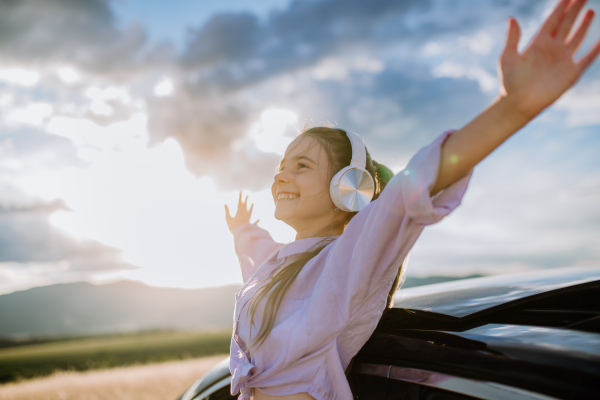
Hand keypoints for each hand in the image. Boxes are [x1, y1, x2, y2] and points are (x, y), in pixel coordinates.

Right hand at [224, 192, 257, 231]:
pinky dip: (256, 221)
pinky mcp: (250, 225)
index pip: (240, 202)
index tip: (241, 191)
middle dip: (246, 200)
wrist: (241, 235)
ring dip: (251, 207)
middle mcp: (245, 214)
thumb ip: (227, 211)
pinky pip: (254, 222)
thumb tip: (225, 204)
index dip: (240, 196)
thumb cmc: (233, 227)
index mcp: (239, 212)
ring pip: (250, 212)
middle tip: (247, 194)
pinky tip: (259, 219)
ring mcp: (248, 219)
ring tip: (253, 203)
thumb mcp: (228, 218)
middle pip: (246, 206)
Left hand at [500, 0, 599, 118]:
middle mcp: (552, 49)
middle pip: (566, 24)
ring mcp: (562, 60)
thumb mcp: (507, 57)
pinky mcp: (571, 73)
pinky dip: (596, 50)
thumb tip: (512, 18)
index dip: (561, 7)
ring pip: (577, 38)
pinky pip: (587, 59)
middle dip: (575, 10)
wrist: (518, 104)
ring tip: (591, 11)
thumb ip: (512, 38)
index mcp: (537, 44)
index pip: (553, 20)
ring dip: (584, 25)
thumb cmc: (510, 82)